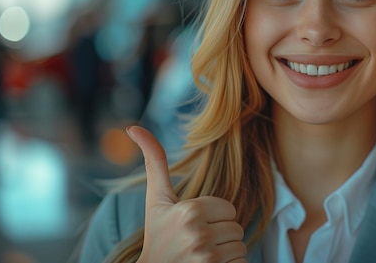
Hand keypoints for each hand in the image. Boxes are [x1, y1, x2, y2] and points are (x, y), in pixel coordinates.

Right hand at [127, 126, 246, 262]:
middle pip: (236, 227)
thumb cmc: (157, 236)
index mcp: (189, 211)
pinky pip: (242, 262)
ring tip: (201, 256)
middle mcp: (198, 234)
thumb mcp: (156, 201)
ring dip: (226, 252)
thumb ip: (154, 161)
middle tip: (196, 243)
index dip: (214, 217)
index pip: (229, 208)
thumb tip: (133, 126)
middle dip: (221, 234)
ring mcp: (207, 257)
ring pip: (240, 245)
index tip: (193, 226)